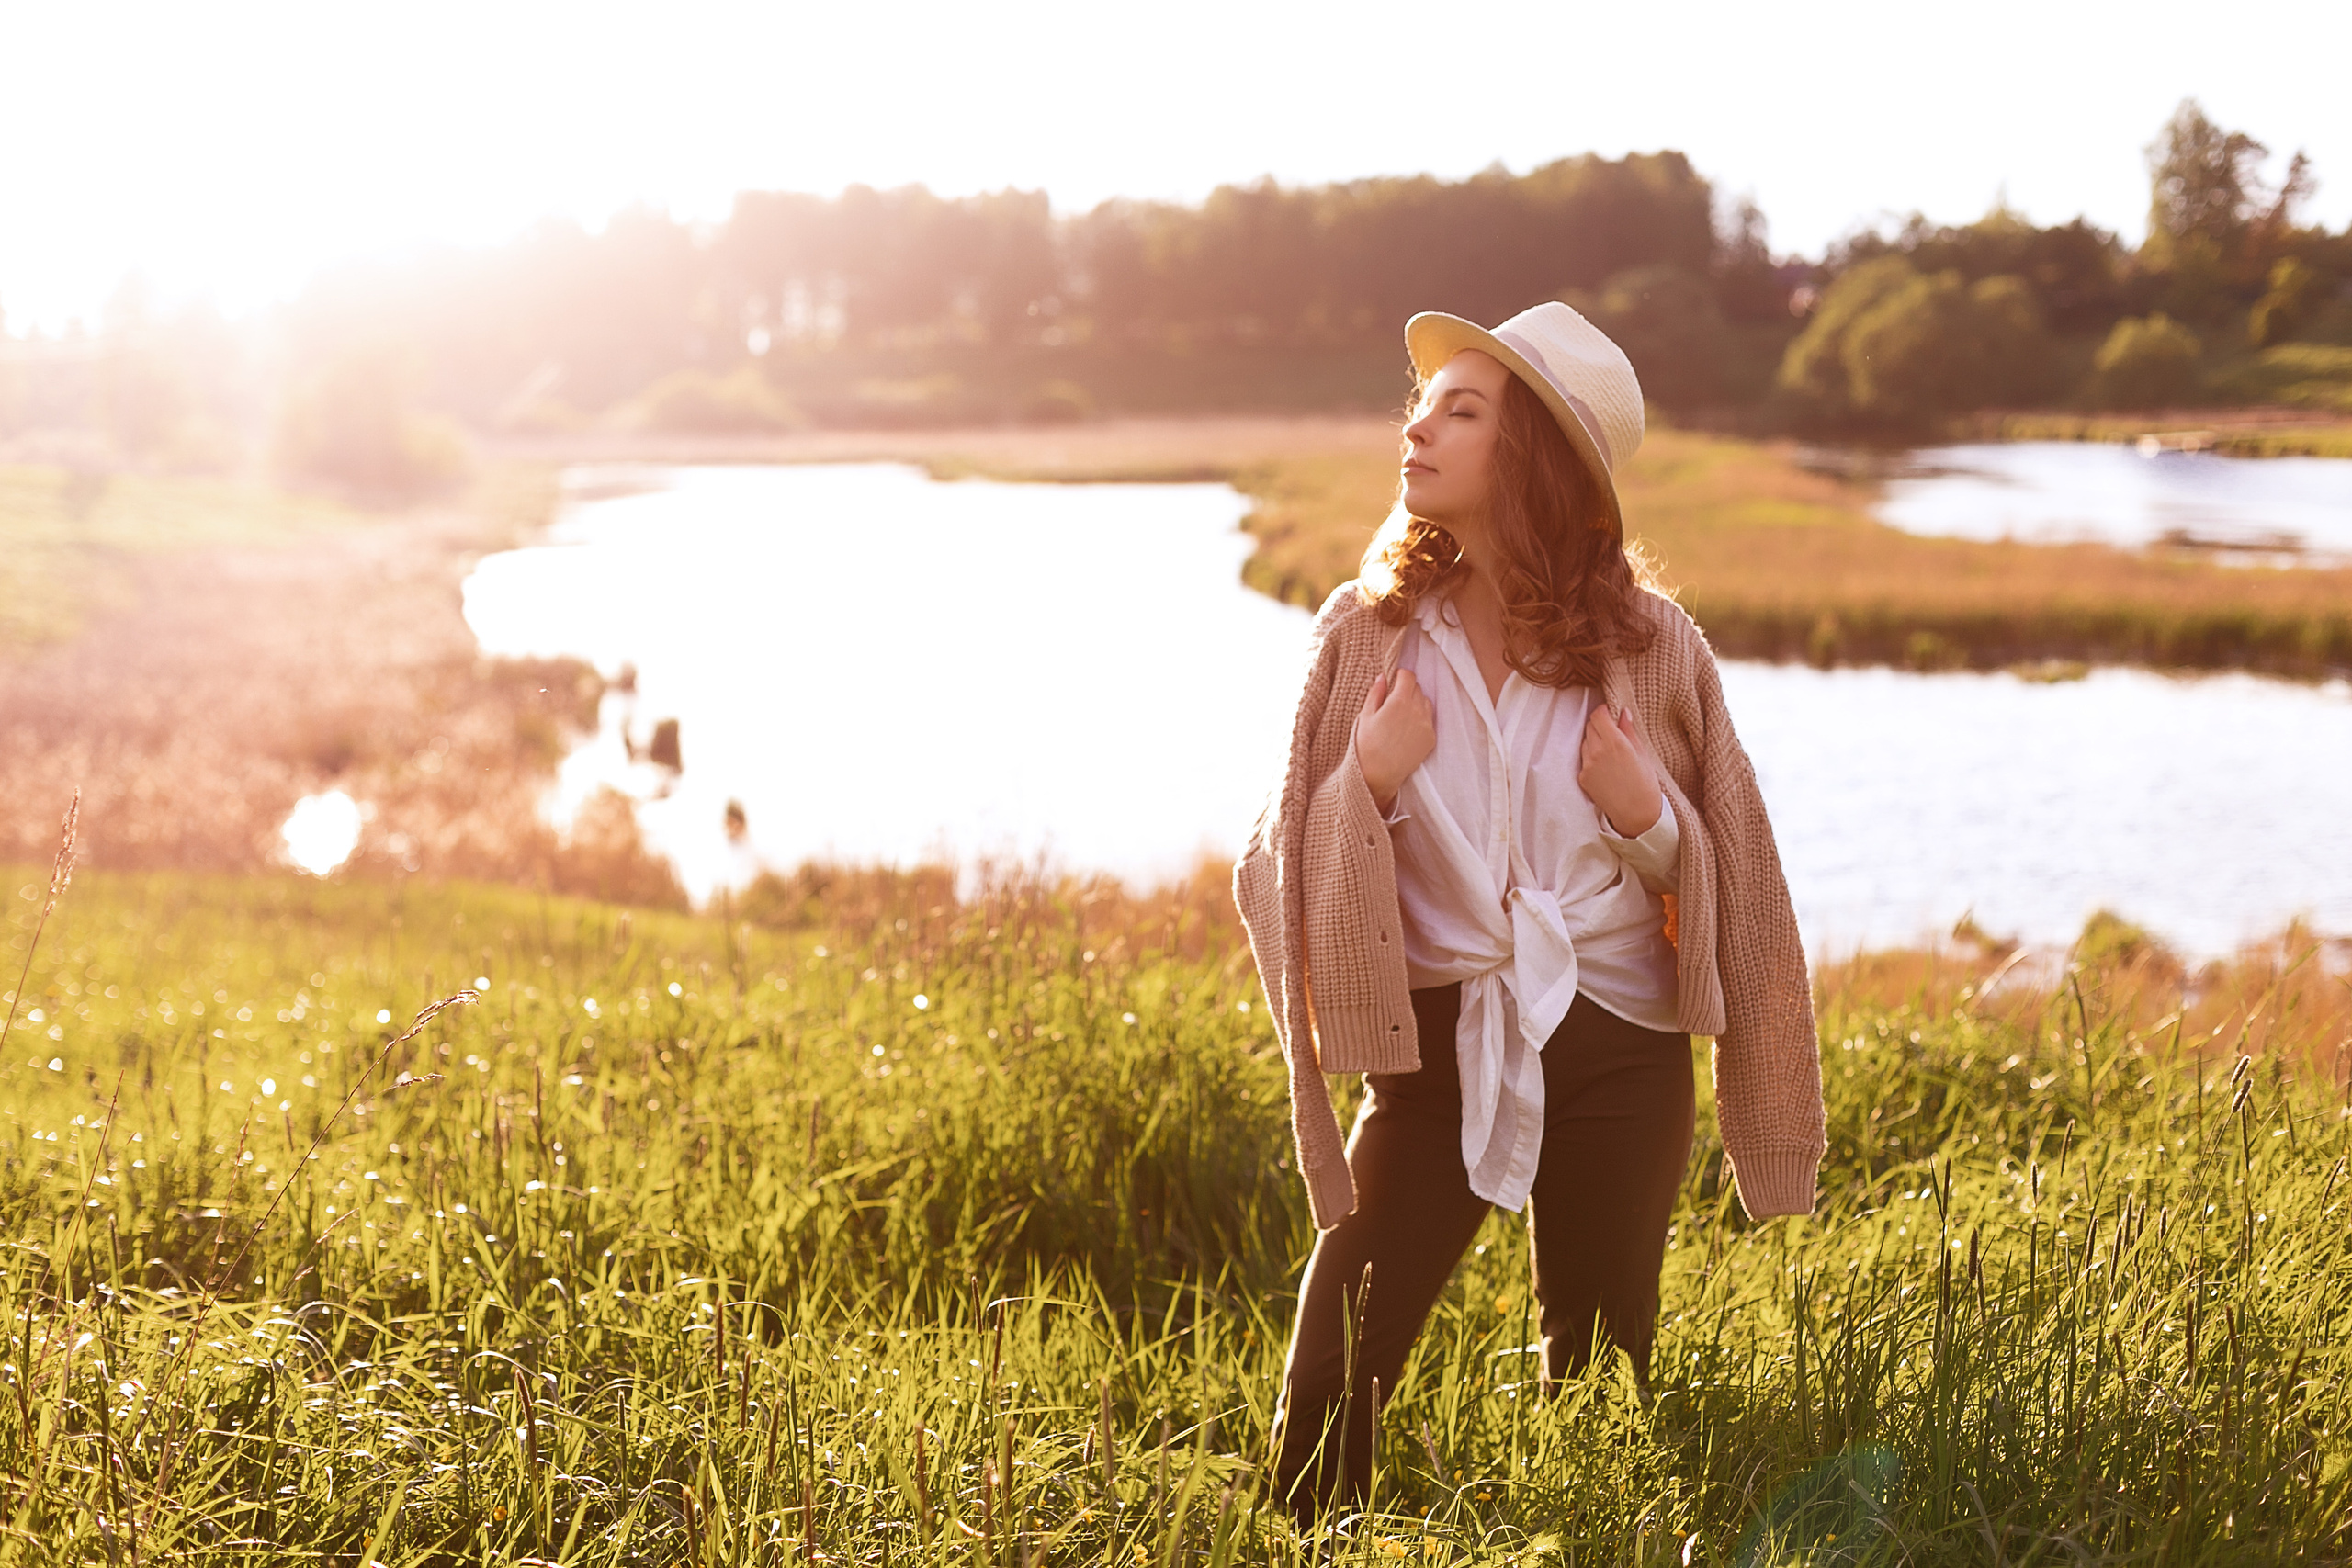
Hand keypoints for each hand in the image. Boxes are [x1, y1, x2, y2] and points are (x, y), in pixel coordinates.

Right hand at [1354, 669, 1434, 813]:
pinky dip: (1420, 719)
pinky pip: (1429, 720)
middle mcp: (1417, 710)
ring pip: (1425, 703)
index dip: (1401, 675)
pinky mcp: (1431, 738)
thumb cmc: (1366, 745)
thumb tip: (1383, 677)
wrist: (1378, 775)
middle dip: (1407, 689)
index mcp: (1399, 701)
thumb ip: (1376, 693)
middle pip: (1417, 688)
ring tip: (1400, 716)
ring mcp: (1426, 725)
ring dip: (1416, 703)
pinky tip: (1406, 730)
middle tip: (1393, 700)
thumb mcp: (1365, 716)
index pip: (1409, 676)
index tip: (1394, 680)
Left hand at [1579, 701, 1661, 835]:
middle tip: (1613, 734)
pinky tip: (1606, 768)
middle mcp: (1597, 751)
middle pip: (1590, 726)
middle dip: (1600, 725)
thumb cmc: (1645, 784)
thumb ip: (1628, 731)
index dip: (1604, 711)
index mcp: (1615, 742)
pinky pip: (1584, 759)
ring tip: (1611, 754)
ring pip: (1585, 742)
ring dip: (1595, 741)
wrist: (1637, 814)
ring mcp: (1587, 765)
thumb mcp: (1642, 753)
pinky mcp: (1582, 777)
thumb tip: (1622, 712)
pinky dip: (1592, 758)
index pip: (1598, 715)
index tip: (1610, 713)